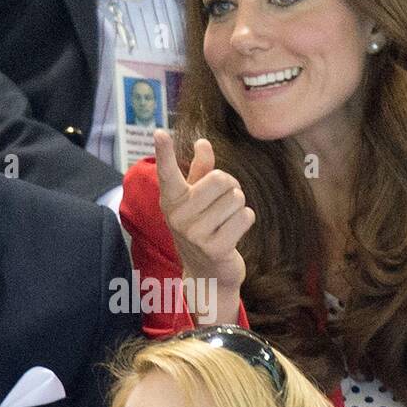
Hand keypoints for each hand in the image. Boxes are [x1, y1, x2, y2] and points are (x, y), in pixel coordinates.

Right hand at [153, 130, 250, 324]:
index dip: (164, 152)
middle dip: (231, 188)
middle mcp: (178, 216)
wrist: (208, 274)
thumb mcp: (197, 199)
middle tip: (223, 204)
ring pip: (237, 198)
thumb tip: (202, 143)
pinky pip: (245, 217)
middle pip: (222, 179)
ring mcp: (194, 234)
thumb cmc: (203, 228)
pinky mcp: (214, 248)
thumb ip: (200, 170)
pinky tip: (233, 233)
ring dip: (239, 207)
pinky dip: (246, 221)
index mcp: (172, 200)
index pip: (167, 172)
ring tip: (226, 222)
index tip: (159, 132)